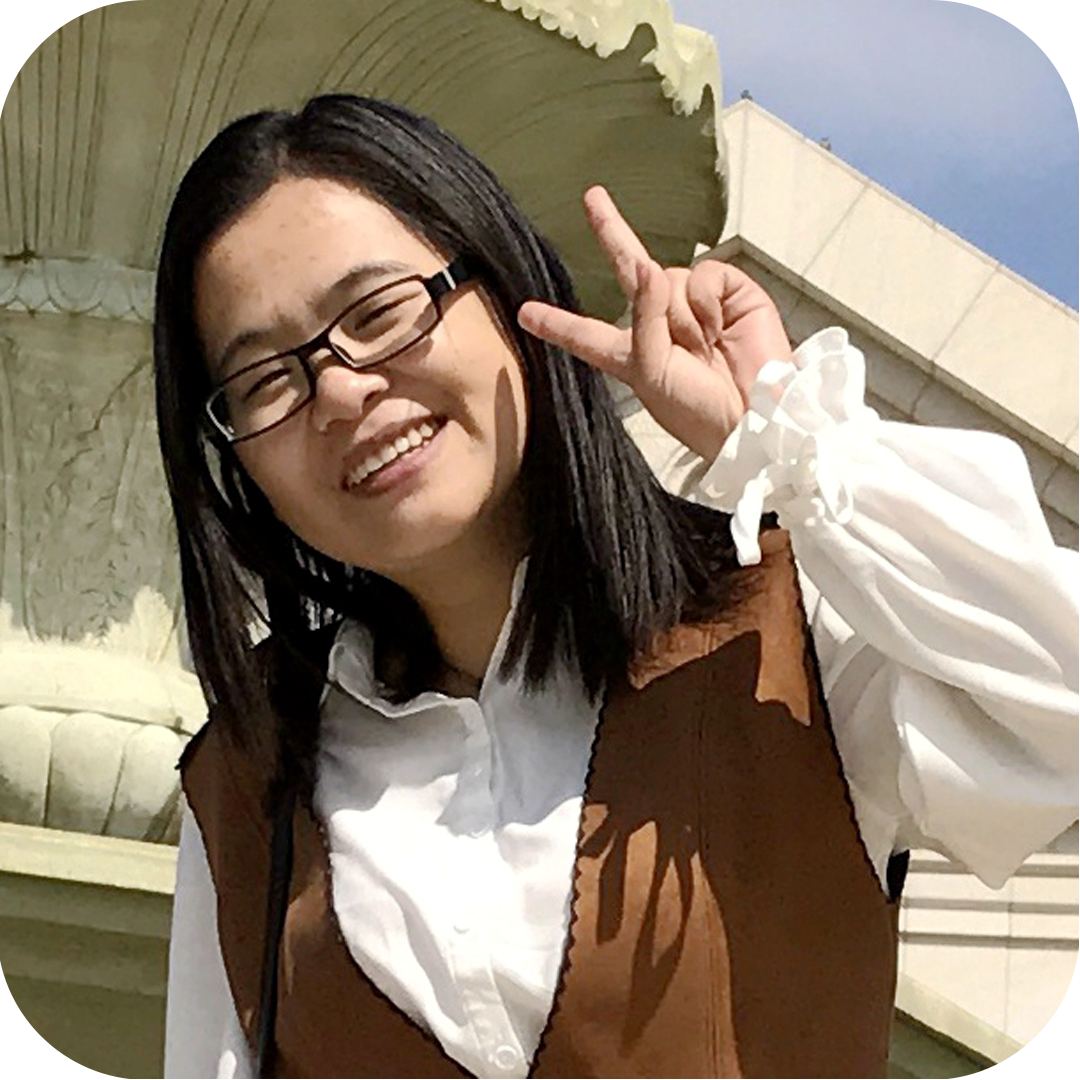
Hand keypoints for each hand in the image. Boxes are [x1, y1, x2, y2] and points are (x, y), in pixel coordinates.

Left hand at [517, 186, 791, 460]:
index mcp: (631, 354)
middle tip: (592, 197)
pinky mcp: (730, 294)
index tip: (526, 313)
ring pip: (668, 277)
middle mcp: (660, 325)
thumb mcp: (652, 370)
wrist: (755, 417)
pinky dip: (706, 301)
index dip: (557, 322)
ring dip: (680, 313)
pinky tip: (721, 329)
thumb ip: (645, 317)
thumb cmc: (696, 411)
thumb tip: (651, 266)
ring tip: (703, 347)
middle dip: (612, 231)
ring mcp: (696, 307)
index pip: (585, 333)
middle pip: (630, 269)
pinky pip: (704, 275)